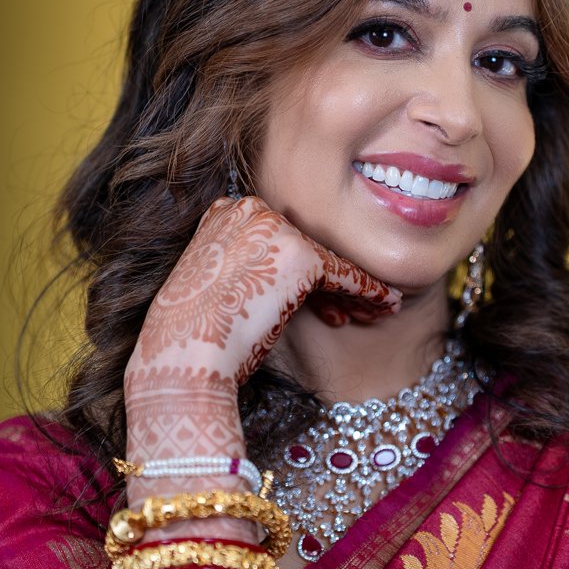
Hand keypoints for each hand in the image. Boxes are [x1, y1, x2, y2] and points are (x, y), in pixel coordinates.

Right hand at [133, 195, 399, 384]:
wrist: (182, 358)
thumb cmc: (195, 335)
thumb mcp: (218, 282)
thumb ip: (250, 263)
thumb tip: (287, 274)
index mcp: (226, 212)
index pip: (281, 238)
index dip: (306, 273)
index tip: (323, 299)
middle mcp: (250, 210)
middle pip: (308, 246)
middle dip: (332, 282)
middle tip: (354, 309)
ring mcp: (277, 229)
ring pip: (328, 260)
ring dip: (354, 291)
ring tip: (377, 310)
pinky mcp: (302, 256)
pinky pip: (345, 274)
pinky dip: (368, 292)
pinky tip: (386, 304)